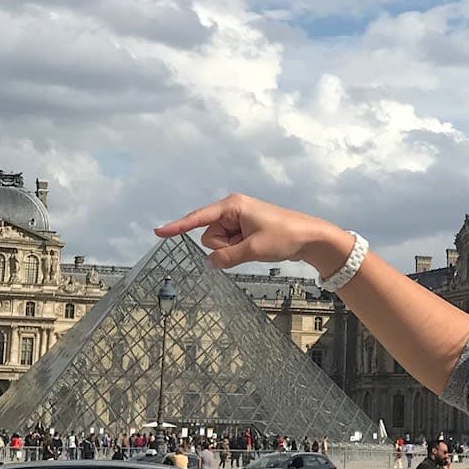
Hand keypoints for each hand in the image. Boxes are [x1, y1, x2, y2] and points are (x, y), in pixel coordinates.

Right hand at [154, 193, 347, 273]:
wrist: (310, 237)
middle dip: (223, 246)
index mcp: (232, 206)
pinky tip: (256, 248)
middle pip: (209, 235)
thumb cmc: (285, 236)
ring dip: (232, 250)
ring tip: (256, 246)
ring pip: (219, 243)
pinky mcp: (244, 229)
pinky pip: (230, 244)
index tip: (157, 232)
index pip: (198, 218)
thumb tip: (209, 262)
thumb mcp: (253, 249)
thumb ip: (227, 257)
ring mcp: (238, 219)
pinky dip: (238, 250)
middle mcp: (232, 209)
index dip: (178, 226)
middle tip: (248, 246)